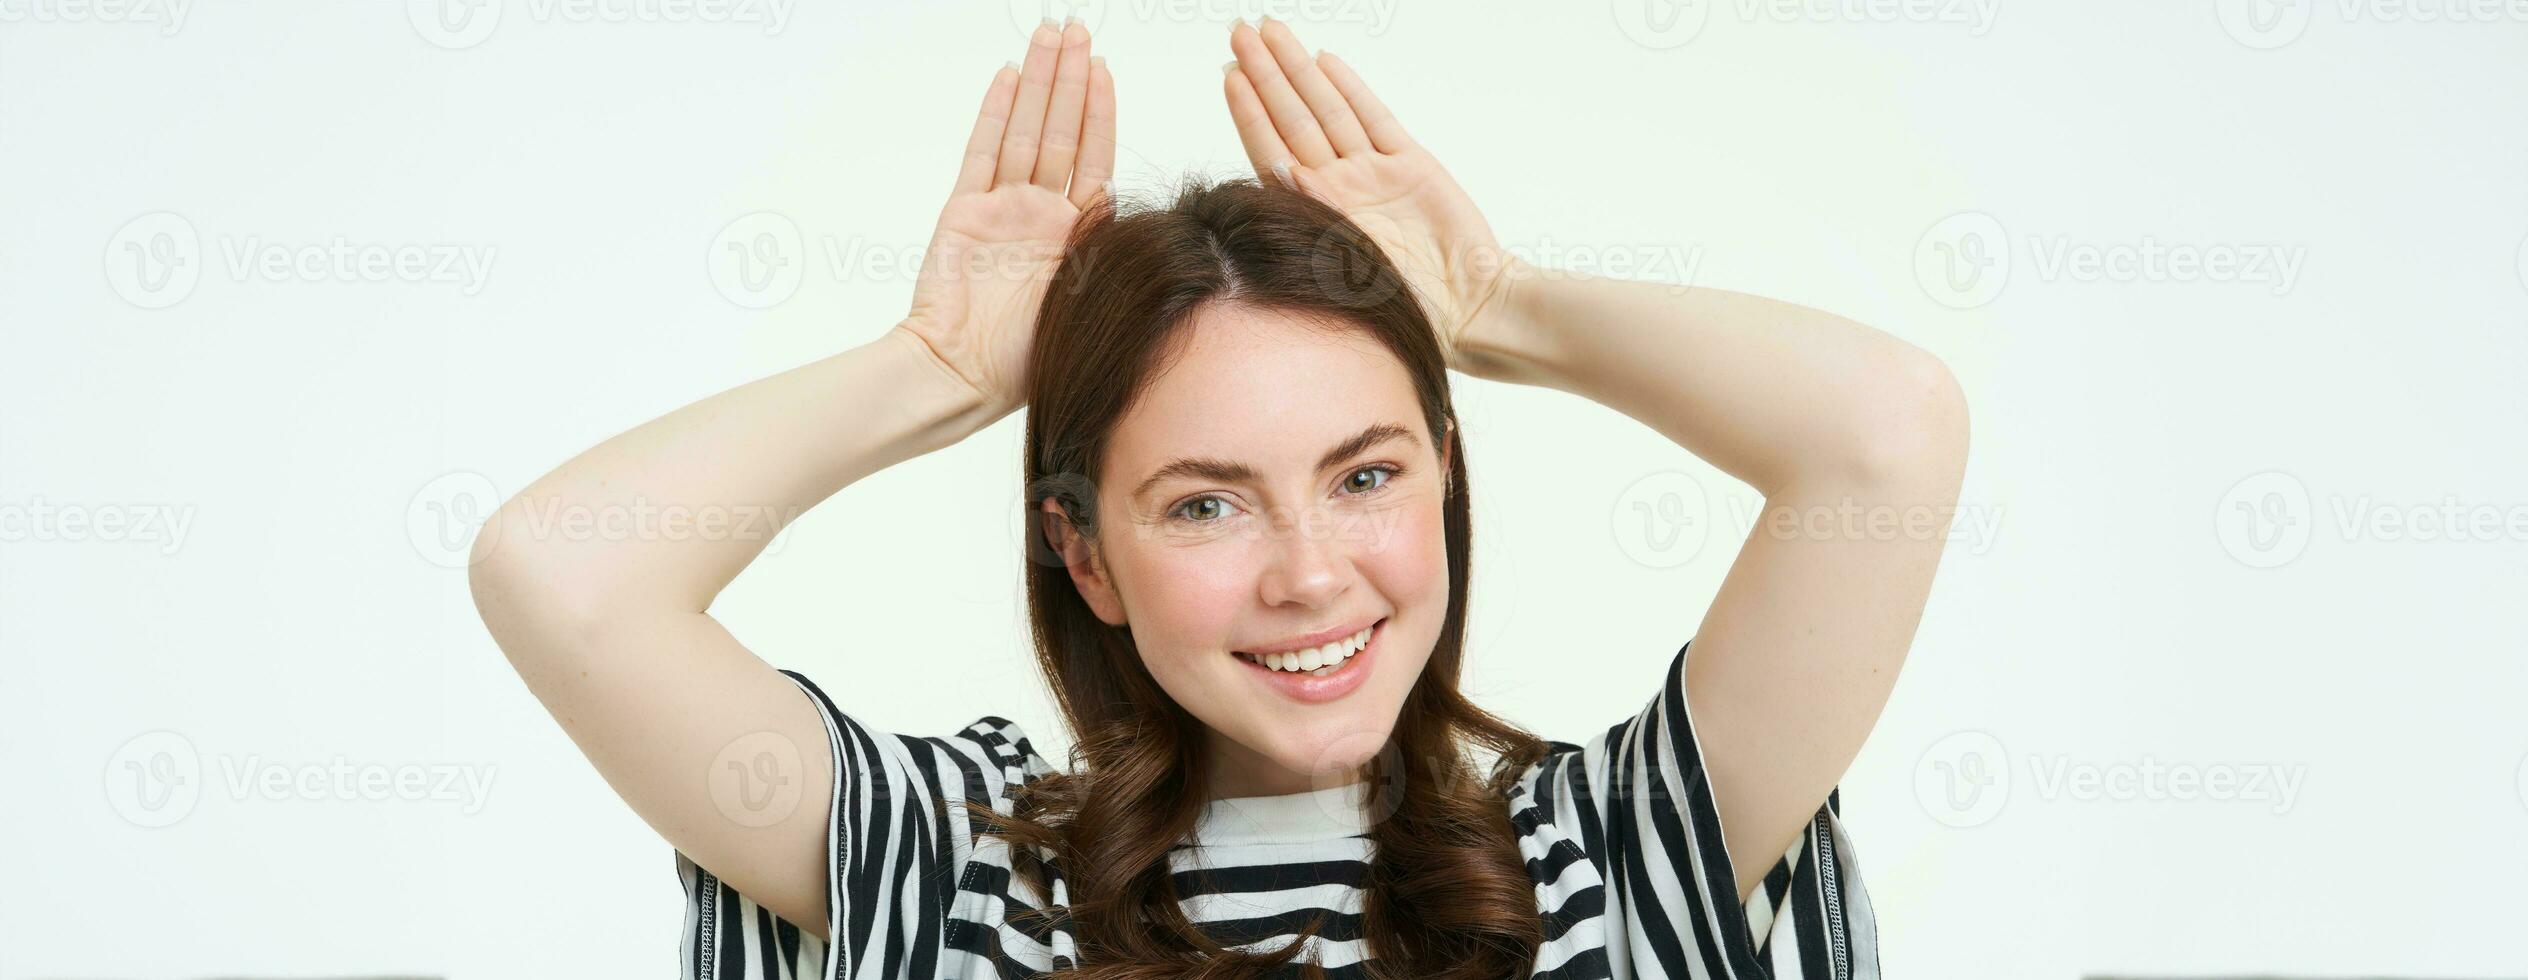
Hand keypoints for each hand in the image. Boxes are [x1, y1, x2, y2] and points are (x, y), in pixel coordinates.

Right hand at [899, 18, 1115, 414]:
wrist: (962, 374)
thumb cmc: (1026, 358)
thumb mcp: (1092, 301)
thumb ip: (1113, 256)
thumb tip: (1174, 237)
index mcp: (1077, 235)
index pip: (1093, 157)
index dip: (1100, 112)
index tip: (1106, 70)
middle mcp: (1041, 215)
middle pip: (1059, 131)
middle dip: (1069, 80)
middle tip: (1076, 29)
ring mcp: (1002, 209)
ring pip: (1024, 131)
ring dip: (1038, 83)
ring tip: (1048, 35)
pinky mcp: (964, 211)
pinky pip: (982, 152)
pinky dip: (995, 114)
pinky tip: (1009, 77)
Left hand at [1223, 18, 1523, 376]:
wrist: (1471, 308)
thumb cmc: (1409, 305)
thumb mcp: (1350, 265)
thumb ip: (1317, 215)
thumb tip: (1282, 169)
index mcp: (1316, 214)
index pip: (1271, 150)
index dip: (1249, 111)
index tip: (1227, 74)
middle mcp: (1340, 188)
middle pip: (1293, 118)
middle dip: (1266, 74)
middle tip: (1241, 31)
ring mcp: (1374, 174)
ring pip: (1328, 110)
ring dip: (1299, 70)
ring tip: (1273, 33)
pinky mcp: (1412, 167)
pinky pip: (1375, 119)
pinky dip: (1352, 88)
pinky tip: (1326, 62)